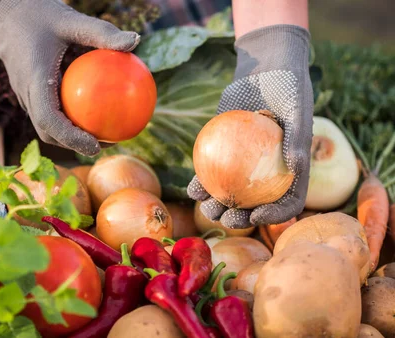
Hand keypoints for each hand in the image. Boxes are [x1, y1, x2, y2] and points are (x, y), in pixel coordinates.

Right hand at [0, 0, 139, 155]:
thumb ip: (102, 32)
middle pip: (46, 131)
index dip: (70, 139)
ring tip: (98, 134)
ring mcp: (22, 91)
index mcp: (34, 79)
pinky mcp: (24, 87)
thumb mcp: (72, 19)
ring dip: (67, 135)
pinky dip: (63, 119)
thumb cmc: (39, 11)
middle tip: (104, 145)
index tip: (95, 147)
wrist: (4, 7)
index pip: (49, 120)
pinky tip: (87, 109)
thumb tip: (135, 42)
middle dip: (73, 144)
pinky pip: (44, 109)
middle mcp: (25, 90)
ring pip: (43, 123)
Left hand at [188, 25, 313, 227]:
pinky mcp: (224, 152)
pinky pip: (212, 172)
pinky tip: (192, 189)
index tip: (256, 216)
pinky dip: (201, 183)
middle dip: (240, 218)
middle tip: (226, 219)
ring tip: (206, 208)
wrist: (264, 68)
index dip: (274, 216)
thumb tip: (296, 167)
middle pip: (255, 205)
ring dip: (217, 206)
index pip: (287, 201)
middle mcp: (268, 172)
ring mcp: (244, 164)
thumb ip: (297, 138)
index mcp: (291, 170)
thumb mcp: (297, 108)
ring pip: (230, 192)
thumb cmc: (288, 86)